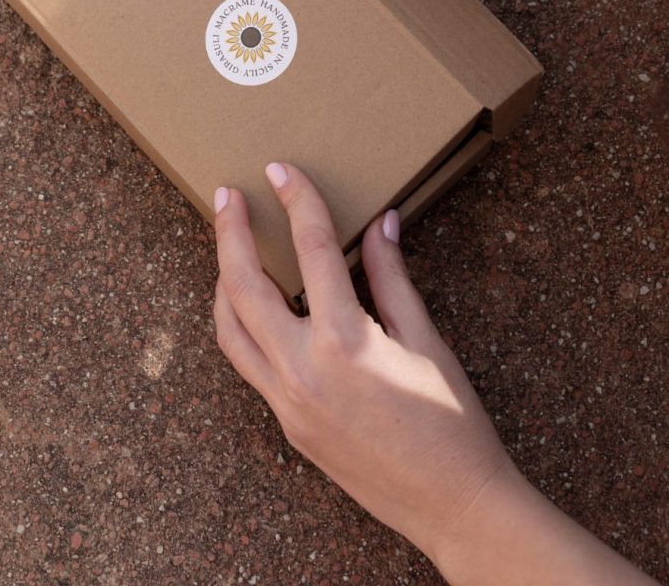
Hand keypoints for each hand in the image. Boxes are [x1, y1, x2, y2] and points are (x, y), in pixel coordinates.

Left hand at [213, 164, 660, 584]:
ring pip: (229, 328)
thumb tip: (382, 223)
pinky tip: (253, 306)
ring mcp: (286, 402)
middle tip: (226, 195)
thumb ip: (392, 278)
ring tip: (229, 246)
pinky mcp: (286, 424)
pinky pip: (246, 363)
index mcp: (345, 342)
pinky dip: (239, 324)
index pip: (313, 251)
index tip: (282, 170)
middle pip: (244, 284)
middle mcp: (302, 370)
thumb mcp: (426, 341)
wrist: (456, 508)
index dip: (298, 202)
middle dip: (229, 233)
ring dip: (223, 280)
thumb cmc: (453, 424)